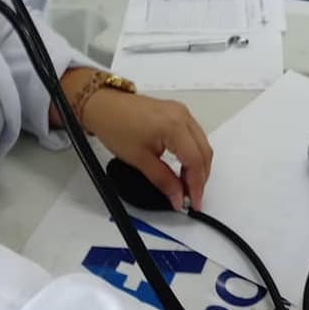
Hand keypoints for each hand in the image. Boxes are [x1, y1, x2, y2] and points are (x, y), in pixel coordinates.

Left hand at [83, 89, 212, 210]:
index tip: (193, 203)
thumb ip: (163, 180)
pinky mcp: (177, 112)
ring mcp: (181, 112)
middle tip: (191, 197)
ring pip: (202, 143)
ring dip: (198, 165)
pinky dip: (193, 152)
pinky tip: (184, 166)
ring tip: (186, 184)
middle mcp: (183, 116)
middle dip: (200, 177)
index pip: (195, 161)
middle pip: (204, 152)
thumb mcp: (140, 160)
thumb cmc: (116, 127)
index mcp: (174, 126)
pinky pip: (194, 134)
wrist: (104, 106)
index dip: (197, 185)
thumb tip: (178, 197)